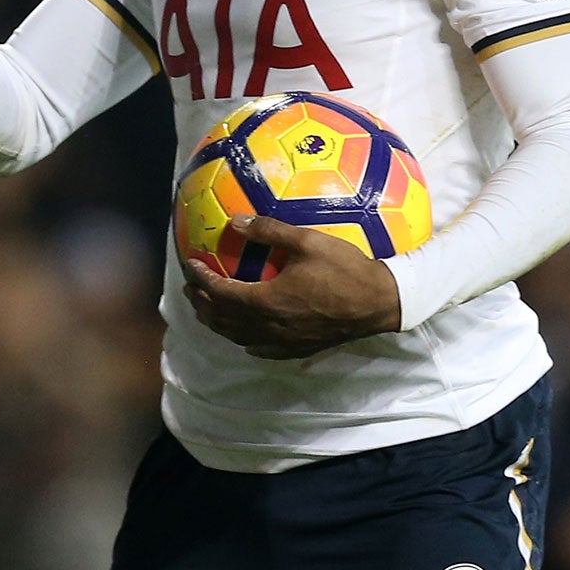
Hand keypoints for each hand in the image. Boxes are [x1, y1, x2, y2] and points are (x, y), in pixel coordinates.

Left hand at [180, 214, 401, 358]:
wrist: (379, 303)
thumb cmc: (345, 269)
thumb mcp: (307, 242)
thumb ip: (269, 230)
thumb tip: (236, 221)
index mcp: (266, 301)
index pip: (220, 292)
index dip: (201, 278)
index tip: (190, 264)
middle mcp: (268, 326)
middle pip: (222, 319)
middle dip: (201, 303)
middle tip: (190, 287)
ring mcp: (282, 341)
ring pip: (237, 336)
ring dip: (216, 323)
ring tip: (206, 309)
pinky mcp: (297, 348)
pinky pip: (260, 348)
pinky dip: (243, 339)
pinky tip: (243, 335)